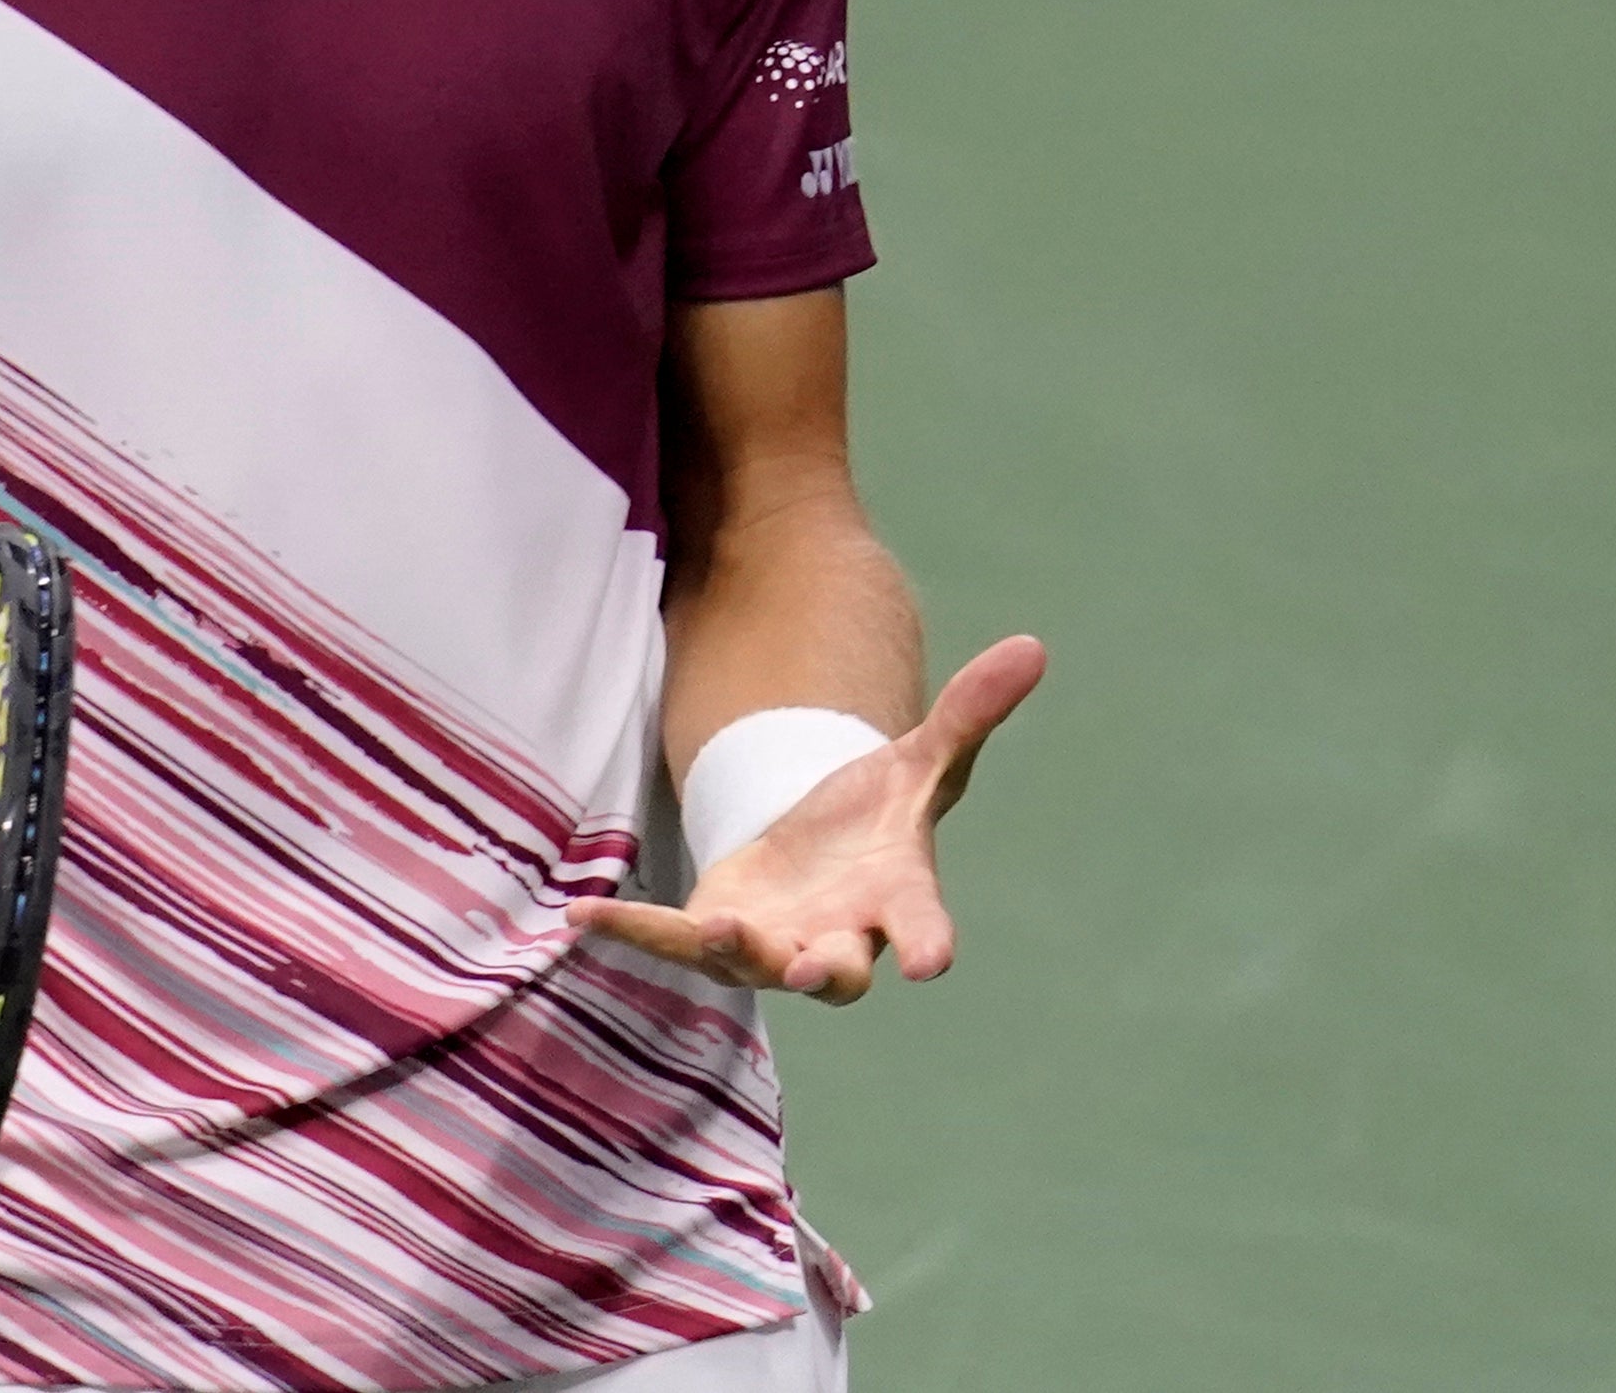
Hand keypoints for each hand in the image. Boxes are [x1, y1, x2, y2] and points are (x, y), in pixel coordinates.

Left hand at [572, 635, 1047, 1000]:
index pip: (919, 924)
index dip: (926, 943)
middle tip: (818, 967)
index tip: (933, 963)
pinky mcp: (716, 932)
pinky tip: (582, 914)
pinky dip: (631, 928)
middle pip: (839, 969)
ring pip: (756, 963)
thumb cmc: (880, 811)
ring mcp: (775, 942)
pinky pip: (671, 937)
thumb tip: (1033, 646)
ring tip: (714, 930)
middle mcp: (838, 934)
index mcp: (895, 896)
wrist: (820, 844)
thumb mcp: (922, 758)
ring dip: (735, 952)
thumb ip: (971, 713)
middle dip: (829, 969)